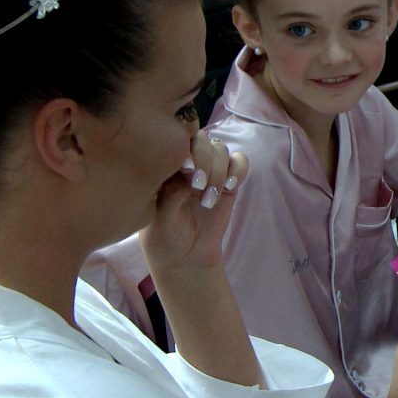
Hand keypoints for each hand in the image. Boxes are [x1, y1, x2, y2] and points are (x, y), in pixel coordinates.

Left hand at [139, 133, 247, 273]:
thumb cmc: (163, 238)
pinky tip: (229, 186)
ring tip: (208, 200)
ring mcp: (209, 171)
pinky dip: (237, 169)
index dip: (185, 149)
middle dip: (203, 160)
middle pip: (201, 139)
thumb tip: (190, 173)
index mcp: (162, 164)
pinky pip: (239, 162)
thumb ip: (171, 193)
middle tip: (198, 186)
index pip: (174, 139)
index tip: (186, 171)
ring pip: (220, 149)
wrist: (185, 258)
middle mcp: (186, 163)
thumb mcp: (159, 219)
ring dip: (217, 171)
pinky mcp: (228, 182)